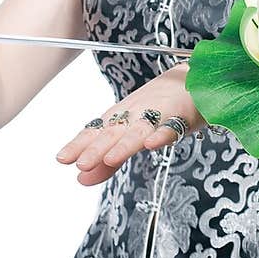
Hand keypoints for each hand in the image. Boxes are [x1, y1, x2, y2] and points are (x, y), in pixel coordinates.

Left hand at [55, 63, 207, 186]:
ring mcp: (158, 113)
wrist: (196, 79)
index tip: (62, 159)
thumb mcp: (131, 135)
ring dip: (124, 145)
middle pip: (113, 132)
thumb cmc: (162, 109)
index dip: (79, 145)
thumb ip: (108, 161)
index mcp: (121, 117)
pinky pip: (171, 126)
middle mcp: (135, 114)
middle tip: (80, 164)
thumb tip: (81, 179)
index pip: (96, 132)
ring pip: (139, 130)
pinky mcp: (182, 116)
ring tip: (110, 159)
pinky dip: (162, 134)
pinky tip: (152, 145)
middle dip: (96, 148)